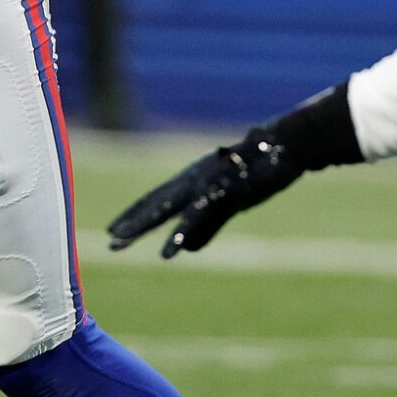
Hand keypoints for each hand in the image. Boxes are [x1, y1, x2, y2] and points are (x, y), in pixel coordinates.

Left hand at [107, 133, 302, 258]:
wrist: (287, 144)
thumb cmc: (260, 170)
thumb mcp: (230, 202)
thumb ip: (207, 226)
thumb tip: (186, 249)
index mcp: (194, 180)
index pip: (157, 198)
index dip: (135, 213)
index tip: (114, 229)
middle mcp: (194, 179)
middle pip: (155, 203)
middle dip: (131, 223)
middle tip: (110, 241)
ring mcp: (207, 183)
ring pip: (168, 209)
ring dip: (143, 227)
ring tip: (120, 244)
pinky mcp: (223, 191)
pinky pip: (197, 216)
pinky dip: (179, 234)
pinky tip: (168, 252)